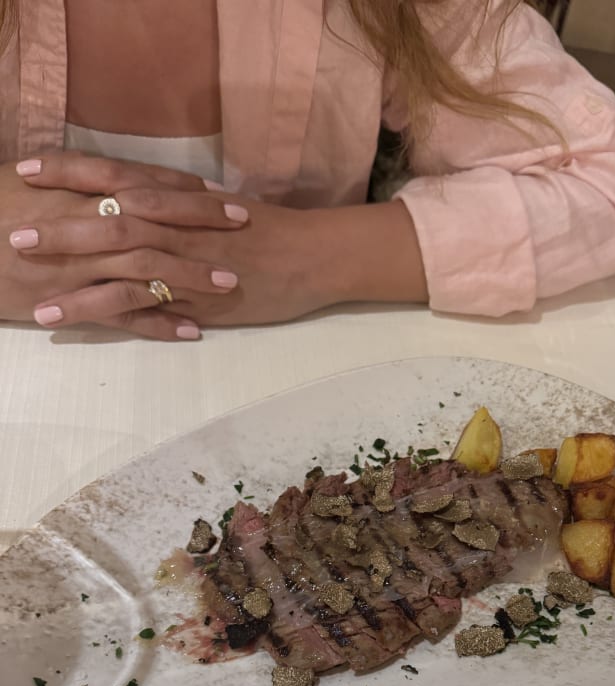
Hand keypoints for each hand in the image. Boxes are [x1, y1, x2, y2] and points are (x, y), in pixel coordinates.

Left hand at [17, 153, 428, 331]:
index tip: (29, 170)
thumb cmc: (275, 235)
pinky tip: (71, 322)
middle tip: (15, 235)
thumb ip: (181, 210)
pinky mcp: (201, 297)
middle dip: (60, 227)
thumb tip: (146, 203)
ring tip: (33, 298)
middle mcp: (180, 224)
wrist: (320, 256)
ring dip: (72, 278)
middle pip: (110, 218)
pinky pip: (145, 304)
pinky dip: (105, 311)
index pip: (118, 175)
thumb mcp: (222, 213)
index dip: (71, 170)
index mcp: (182, 198)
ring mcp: (190, 261)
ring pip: (121, 263)